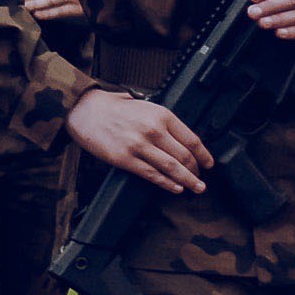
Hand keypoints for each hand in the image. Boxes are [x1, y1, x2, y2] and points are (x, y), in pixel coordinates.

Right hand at [67, 87, 208, 194]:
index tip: (209, 164)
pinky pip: (152, 175)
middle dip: (196, 171)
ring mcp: (139, 146)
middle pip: (184, 156)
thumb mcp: (146, 106)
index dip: (204, 155)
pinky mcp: (125, 159)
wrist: (86, 111)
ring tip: (196, 188)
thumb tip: (183, 140)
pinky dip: (167, 184)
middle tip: (201, 180)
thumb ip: (164, 121)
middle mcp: (153, 130)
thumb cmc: (115, 109)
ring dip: (188, 181)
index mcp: (162, 115)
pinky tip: (175, 188)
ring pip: (172, 168)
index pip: (192, 140)